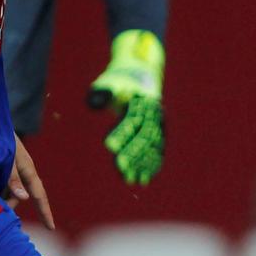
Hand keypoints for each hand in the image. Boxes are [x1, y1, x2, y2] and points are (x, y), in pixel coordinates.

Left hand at [5, 135, 54, 229]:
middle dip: (10, 207)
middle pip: (19, 197)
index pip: (39, 195)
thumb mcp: (5, 157)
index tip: (51, 228)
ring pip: (7, 191)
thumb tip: (24, 199)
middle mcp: (21, 171)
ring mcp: (11, 168)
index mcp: (27, 169)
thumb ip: (13, 178)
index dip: (45, 212)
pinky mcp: (0, 166)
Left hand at [88, 30, 164, 184]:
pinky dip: (151, 165)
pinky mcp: (159, 132)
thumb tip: (96, 101)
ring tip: (132, 180)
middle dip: (133, 152)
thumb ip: (102, 91)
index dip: (121, 133)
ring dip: (143, 164)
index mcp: (140, 99)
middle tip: (121, 167)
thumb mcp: (108, 82)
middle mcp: (153, 112)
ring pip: (153, 146)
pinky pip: (157, 151)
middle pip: (145, 135)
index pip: (131, 118)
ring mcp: (159, 123)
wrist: (141, 75)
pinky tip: (144, 180)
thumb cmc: (118, 82)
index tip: (108, 146)